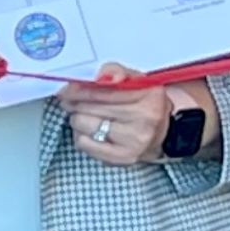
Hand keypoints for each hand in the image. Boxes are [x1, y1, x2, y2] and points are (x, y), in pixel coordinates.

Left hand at [56, 66, 210, 167]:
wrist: (164, 133)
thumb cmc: (144, 104)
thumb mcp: (136, 81)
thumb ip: (115, 72)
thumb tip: (101, 76)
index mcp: (149, 96)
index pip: (102, 91)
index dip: (78, 89)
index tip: (65, 88)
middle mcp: (144, 120)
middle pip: (89, 107)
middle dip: (73, 102)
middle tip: (68, 100)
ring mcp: (134, 142)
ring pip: (83, 124)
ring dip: (77, 118)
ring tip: (85, 115)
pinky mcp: (122, 158)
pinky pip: (84, 144)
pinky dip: (81, 135)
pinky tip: (90, 131)